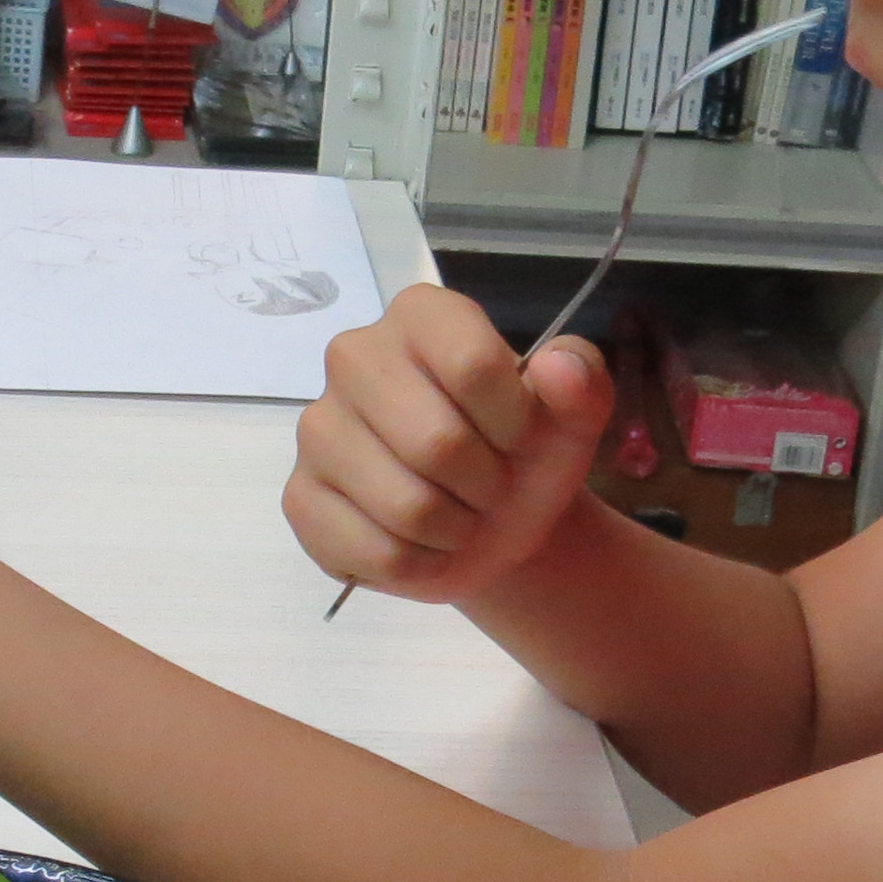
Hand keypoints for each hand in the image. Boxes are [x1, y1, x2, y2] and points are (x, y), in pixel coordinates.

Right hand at [285, 286, 615, 605]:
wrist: (493, 518)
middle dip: (486, 484)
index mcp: (421, 315)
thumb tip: (555, 370)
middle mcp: (353, 356)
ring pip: (406, 507)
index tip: (522, 439)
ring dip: (456, 530)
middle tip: (490, 486)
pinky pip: (374, 552)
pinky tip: (424, 544)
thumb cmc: (524, 450)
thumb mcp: (574, 414)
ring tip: (460, 515)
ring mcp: (317, 428)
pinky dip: (420, 566)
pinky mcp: (301, 497)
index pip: (472, 365)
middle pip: (437, 443)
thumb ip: (582, 380)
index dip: (515, 422)